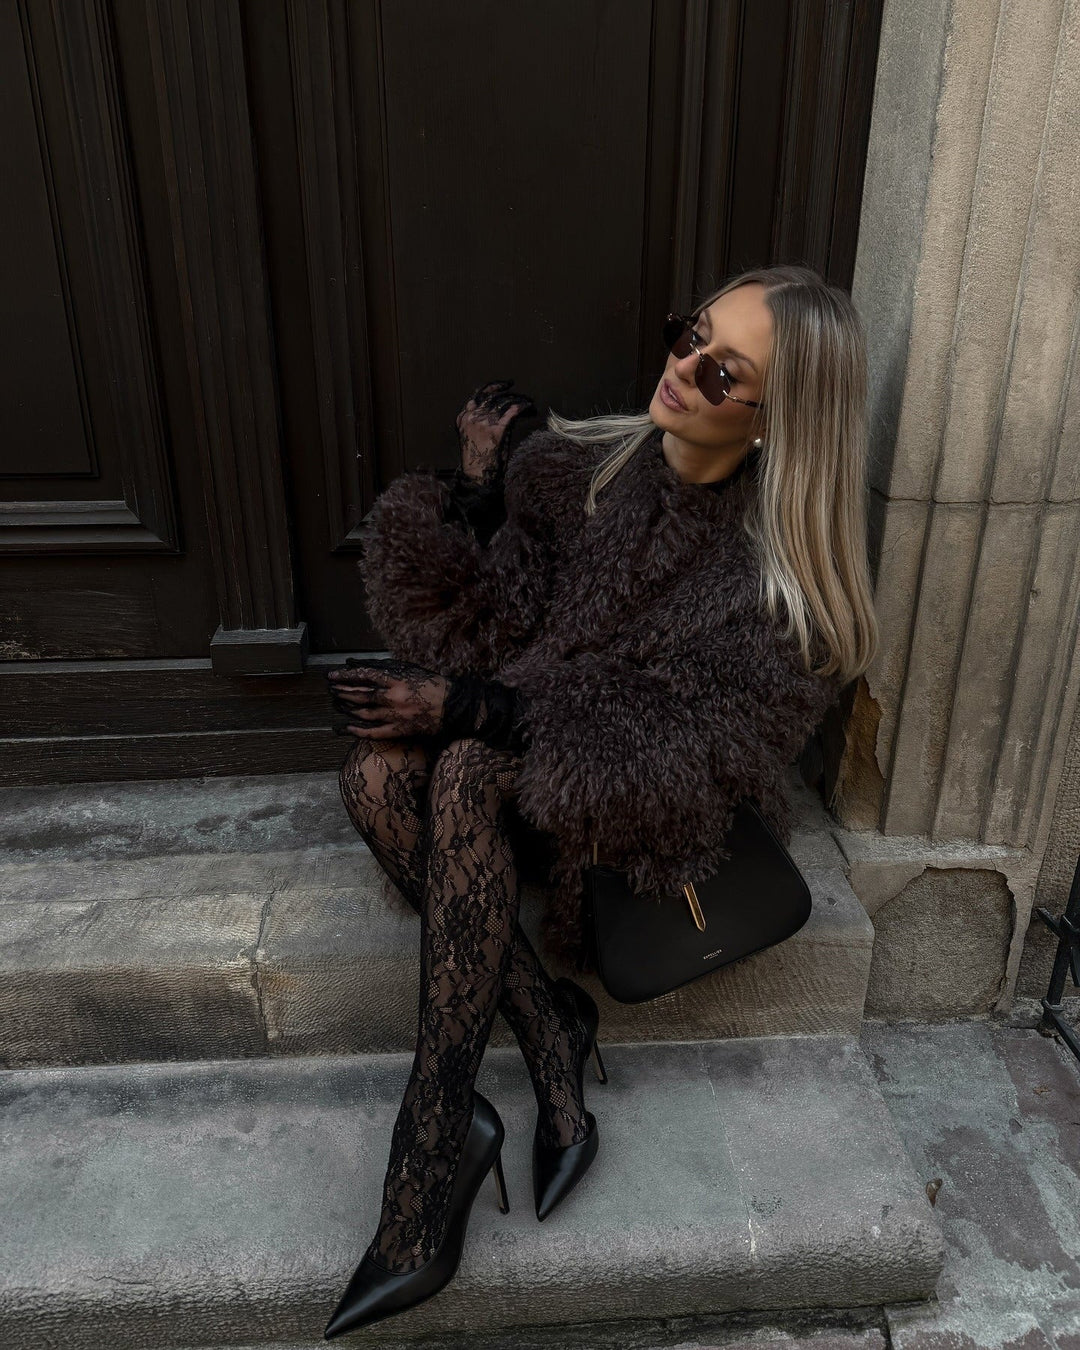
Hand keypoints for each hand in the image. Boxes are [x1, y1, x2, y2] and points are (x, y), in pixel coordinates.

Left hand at [327, 657, 447, 739]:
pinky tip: (345, 728)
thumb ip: (383, 666)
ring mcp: (394, 716)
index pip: (364, 676)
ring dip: (346, 708)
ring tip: (336, 703)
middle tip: (331, 689)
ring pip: (363, 714)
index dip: (345, 676)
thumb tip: (357, 663)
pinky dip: (357, 731)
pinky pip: (373, 732)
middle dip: (342, 692)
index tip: (332, 675)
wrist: (452, 706)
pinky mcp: (398, 730)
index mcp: (396, 680)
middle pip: (360, 695)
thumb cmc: (431, 684)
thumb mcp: (408, 669)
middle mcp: (392, 698)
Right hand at [456, 378, 535, 482]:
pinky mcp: (497, 430)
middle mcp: (472, 418)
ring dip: (518, 400)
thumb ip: (480, 421)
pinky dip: (522, 407)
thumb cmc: (479, 459)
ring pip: (504, 402)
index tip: (504, 385)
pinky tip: (529, 407)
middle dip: (506, 391)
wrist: (478, 477)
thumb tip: (500, 409)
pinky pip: (512, 411)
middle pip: (492, 397)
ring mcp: (483, 423)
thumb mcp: (472, 437)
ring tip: (527, 402)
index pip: (478, 395)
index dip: (493, 387)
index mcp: (463, 418)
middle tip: (516, 389)